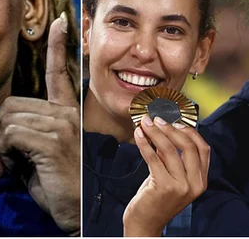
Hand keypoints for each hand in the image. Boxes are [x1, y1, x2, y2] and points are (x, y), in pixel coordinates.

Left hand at [0, 13, 80, 233]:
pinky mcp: (54, 140)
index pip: (59, 74)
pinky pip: (10, 134)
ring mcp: (62, 125)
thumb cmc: (57, 189)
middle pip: (12, 104)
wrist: (80, 215)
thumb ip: (7, 144)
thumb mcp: (27, 163)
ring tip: (0, 170)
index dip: (57, 46)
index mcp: (65, 115)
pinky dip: (0, 154)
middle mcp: (66, 115)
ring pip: (8, 119)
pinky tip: (5, 173)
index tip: (60, 20)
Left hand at [123, 116, 209, 236]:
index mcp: (201, 181)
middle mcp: (194, 184)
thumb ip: (172, 159)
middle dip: (170, 129)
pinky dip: (144, 143)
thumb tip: (163, 133)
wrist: (146, 222)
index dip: (190, 132)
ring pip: (168, 150)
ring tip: (144, 123)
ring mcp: (180, 186)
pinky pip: (153, 157)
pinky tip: (138, 134)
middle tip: (156, 119)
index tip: (175, 121)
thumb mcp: (171, 177)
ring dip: (154, 133)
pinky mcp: (164, 186)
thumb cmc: (156, 198)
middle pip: (188, 146)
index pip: (203, 149)